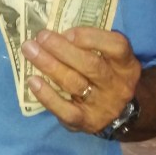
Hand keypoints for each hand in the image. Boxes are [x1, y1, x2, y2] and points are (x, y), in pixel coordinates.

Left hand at [21, 26, 140, 133]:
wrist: (120, 115)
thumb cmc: (107, 77)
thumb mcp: (110, 59)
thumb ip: (91, 45)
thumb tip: (56, 32)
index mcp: (126, 65)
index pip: (116, 46)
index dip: (90, 37)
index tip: (67, 32)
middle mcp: (118, 86)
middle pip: (91, 65)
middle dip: (62, 48)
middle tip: (40, 36)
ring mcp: (103, 106)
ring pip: (74, 83)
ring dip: (49, 65)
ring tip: (30, 50)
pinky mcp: (87, 122)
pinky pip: (66, 110)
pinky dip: (47, 96)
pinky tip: (33, 81)